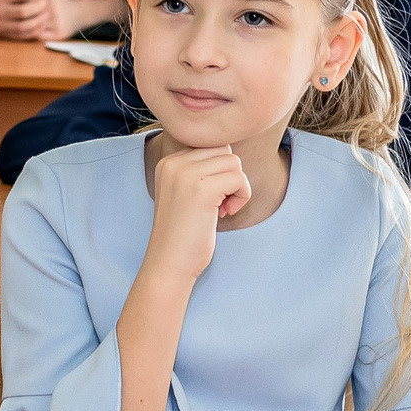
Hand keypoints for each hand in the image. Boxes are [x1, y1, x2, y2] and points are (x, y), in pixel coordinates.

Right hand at [144, 142, 250, 284]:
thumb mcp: (185, 192)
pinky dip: (242, 196)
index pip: (211, 147)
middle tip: (221, 203)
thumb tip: (234, 157)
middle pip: (224, 151)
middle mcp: (174, 163)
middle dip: (231, 177)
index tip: (212, 197)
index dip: (220, 172)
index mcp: (168, 162)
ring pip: (234, 162)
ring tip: (222, 209)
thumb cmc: (182, 233)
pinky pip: (239, 179)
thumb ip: (201, 171)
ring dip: (238, 187)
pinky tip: (226, 213)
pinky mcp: (202, 189)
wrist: (169, 263)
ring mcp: (186, 174)